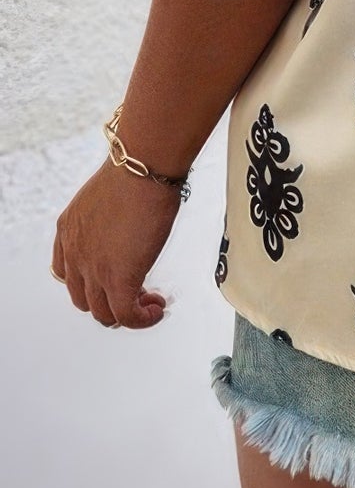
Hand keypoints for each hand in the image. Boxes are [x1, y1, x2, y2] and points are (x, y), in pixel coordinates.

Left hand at [51, 160, 180, 328]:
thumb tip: (128, 227)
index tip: (110, 280)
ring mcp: (94, 269)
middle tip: (135, 294)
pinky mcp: (119, 279)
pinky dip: (141, 320)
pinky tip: (155, 311)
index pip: (67, 273)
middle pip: (84, 298)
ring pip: (103, 313)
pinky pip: (126, 315)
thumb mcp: (105, 195)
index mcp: (69, 229)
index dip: (91, 282)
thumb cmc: (135, 170)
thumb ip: (106, 218)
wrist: (144, 167)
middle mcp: (76, 252)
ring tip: (149, 304)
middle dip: (110, 301)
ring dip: (127, 314)